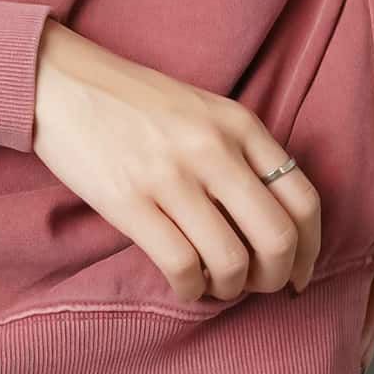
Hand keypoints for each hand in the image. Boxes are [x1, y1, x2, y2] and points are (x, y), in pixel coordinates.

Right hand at [31, 18, 321, 302]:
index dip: (310, 249)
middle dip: (276, 278)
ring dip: (229, 289)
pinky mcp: (130, 202)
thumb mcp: (203, 110)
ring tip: (214, 283)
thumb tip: (274, 223)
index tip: (299, 273)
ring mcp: (171, 176)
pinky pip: (181, 267)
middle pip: (277, 238)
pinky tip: (184, 284)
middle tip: (258, 286)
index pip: (303, 198)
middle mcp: (213, 148)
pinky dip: (190, 290)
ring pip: (231, 261)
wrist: (63, 82)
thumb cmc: (134, 101)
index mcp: (238, 123)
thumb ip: (241, 152)